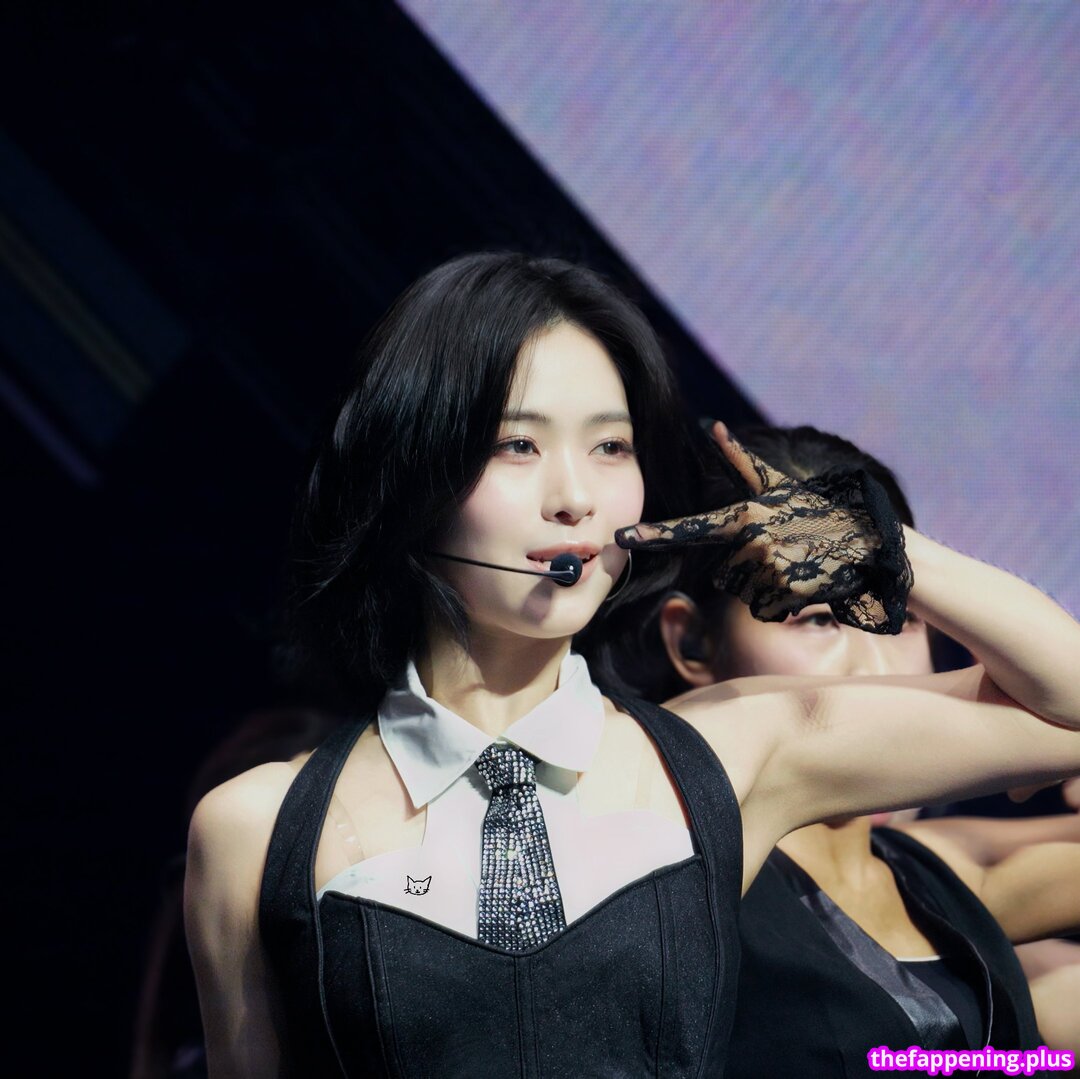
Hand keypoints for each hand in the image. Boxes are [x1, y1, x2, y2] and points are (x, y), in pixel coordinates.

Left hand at [615, 422, 912, 631]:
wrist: (878, 543)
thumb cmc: (826, 511)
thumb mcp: (784, 485)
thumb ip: (743, 463)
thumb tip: (712, 424)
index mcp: (746, 514)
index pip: (691, 528)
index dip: (654, 534)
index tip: (620, 537)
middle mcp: (753, 538)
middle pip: (726, 575)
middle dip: (752, 573)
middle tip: (787, 555)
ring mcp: (771, 565)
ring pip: (749, 593)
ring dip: (771, 587)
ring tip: (800, 566)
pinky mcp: (790, 589)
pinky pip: (771, 608)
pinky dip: (789, 603)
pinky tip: (810, 583)